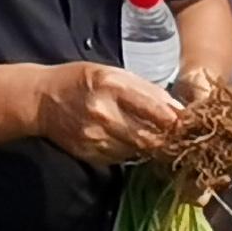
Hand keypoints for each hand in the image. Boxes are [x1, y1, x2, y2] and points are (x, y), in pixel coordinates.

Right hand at [29, 62, 189, 166]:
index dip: (177, 121)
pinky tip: (129, 141)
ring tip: (156, 140)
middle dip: (168, 140)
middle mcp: (105, 113)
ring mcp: (96, 136)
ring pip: (138, 151)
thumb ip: (144, 89)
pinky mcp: (90, 153)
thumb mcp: (111, 72)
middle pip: (150, 137)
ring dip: (151, 148)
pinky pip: (121, 158)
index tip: (190, 125)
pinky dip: (131, 152)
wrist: (41, 100)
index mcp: (113, 85)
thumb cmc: (80, 80)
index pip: (156, 110)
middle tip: (180, 140)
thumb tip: (177, 109)